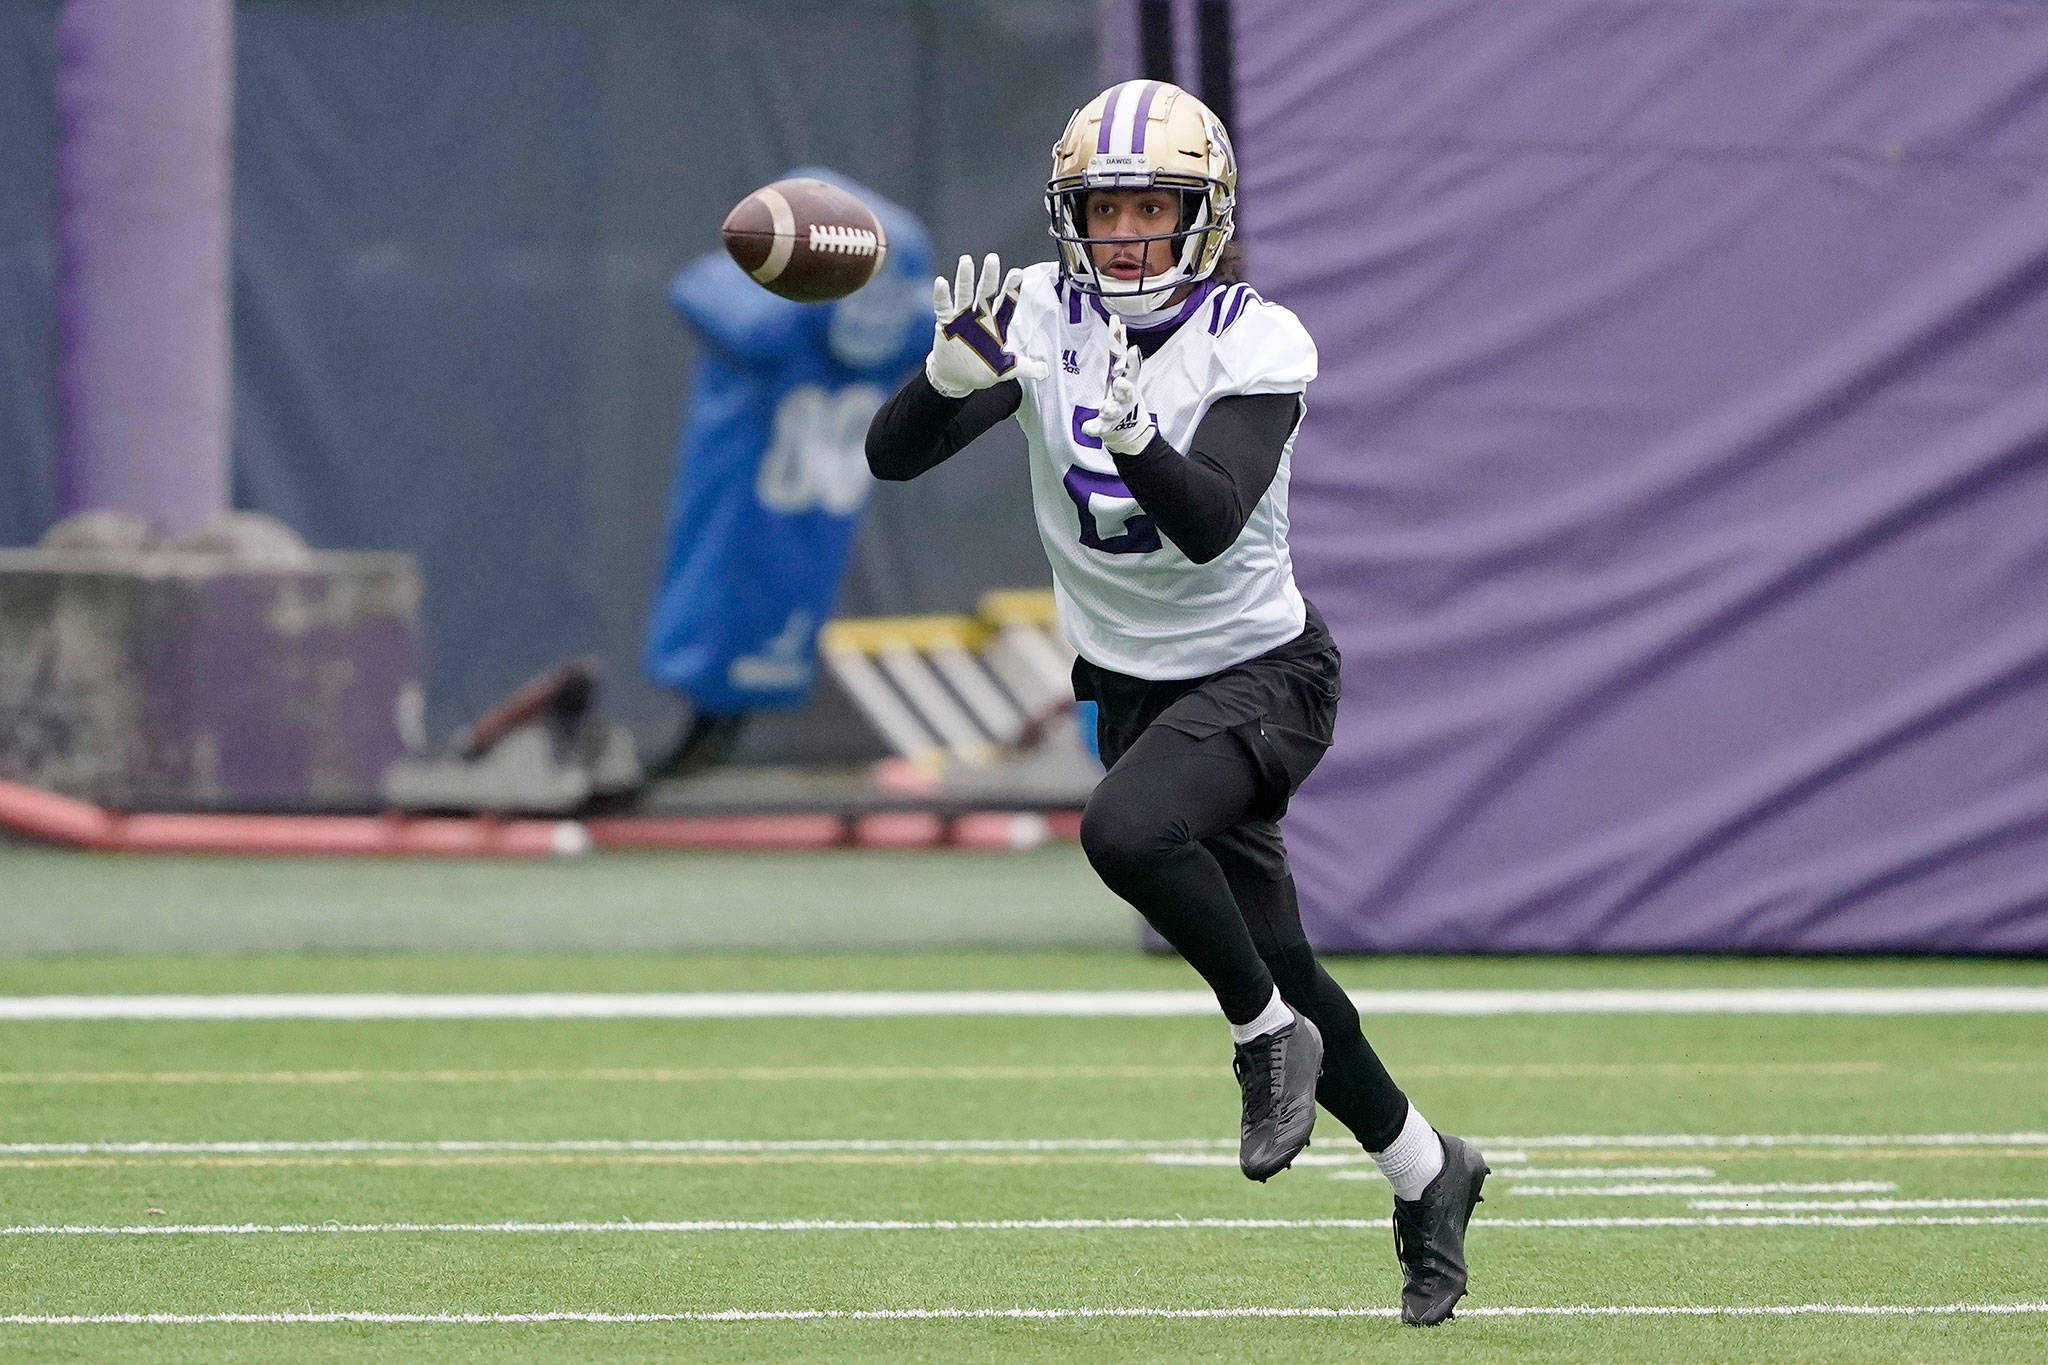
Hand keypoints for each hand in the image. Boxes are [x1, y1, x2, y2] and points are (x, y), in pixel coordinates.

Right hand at [925, 254, 1047, 397]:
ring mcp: (962, 319)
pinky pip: (943, 308)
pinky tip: (941, 282)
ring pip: (964, 295)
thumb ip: (1025, 367)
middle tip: (992, 259)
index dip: (1011, 290)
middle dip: (989, 277)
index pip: (1005, 304)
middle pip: (985, 294)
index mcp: (995, 325)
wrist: (956, 376)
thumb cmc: (981, 368)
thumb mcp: (1005, 370)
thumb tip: (1045, 370)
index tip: (1018, 273)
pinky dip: (942, 296)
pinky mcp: (946, 324)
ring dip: (965, 279)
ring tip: (966, 261)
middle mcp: (980, 317)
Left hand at [1081, 317, 1157, 455]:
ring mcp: (1117, 412)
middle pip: (1126, 390)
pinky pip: (1100, 427)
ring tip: (1106, 407)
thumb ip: (1119, 350)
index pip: (1129, 368)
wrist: (1129, 427)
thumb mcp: (1123, 371)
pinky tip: (1088, 428)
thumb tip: (1118, 323)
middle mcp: (1125, 397)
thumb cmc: (1122, 394)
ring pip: (1114, 409)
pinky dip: (1094, 427)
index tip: (1132, 350)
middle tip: (1119, 381)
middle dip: (1124, 386)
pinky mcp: (1108, 426)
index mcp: (1128, 382)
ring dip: (1110, 408)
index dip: (1132, 360)